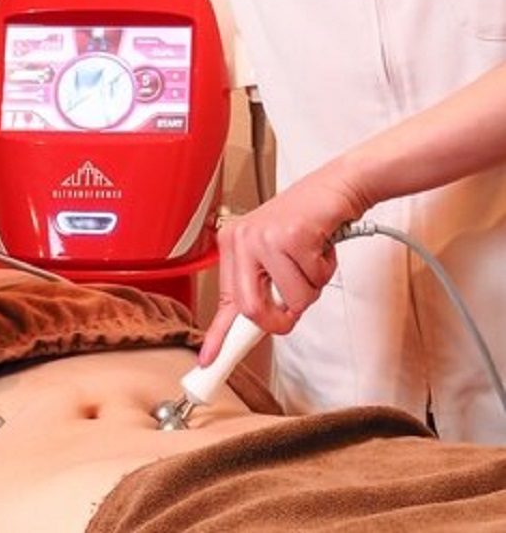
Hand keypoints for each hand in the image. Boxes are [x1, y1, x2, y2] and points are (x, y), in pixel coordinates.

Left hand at [200, 167, 366, 365]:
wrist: (336, 186)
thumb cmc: (307, 222)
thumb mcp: (274, 254)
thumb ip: (263, 288)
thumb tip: (260, 327)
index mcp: (233, 245)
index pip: (224, 300)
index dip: (218, 335)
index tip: (209, 359)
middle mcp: (242, 239)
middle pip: (252, 308)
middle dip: (278, 320)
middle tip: (291, 314)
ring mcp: (265, 236)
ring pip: (291, 298)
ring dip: (311, 287)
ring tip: (311, 259)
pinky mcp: (293, 235)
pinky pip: (312, 279)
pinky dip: (325, 270)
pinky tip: (321, 247)